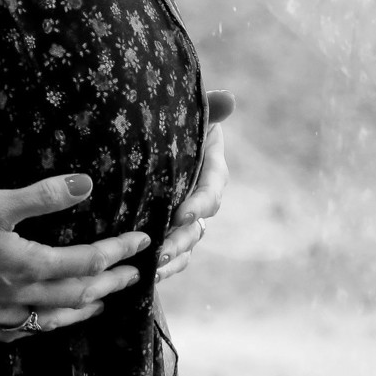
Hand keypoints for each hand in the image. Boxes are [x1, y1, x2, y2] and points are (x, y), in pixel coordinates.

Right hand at [0, 174, 149, 342]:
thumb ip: (44, 195)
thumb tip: (87, 184)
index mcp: (28, 266)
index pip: (87, 262)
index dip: (117, 252)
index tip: (141, 242)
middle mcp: (22, 298)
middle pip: (79, 294)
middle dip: (111, 283)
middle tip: (136, 275)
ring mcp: (3, 318)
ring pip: (57, 319)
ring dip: (86, 309)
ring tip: (104, 301)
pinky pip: (29, 332)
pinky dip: (50, 325)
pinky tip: (52, 319)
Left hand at [156, 90, 232, 281]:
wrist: (151, 128)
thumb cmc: (174, 114)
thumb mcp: (192, 109)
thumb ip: (209, 106)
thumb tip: (229, 99)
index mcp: (211, 168)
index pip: (211, 190)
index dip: (200, 204)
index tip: (182, 214)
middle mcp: (201, 195)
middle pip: (198, 224)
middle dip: (181, 239)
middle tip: (162, 250)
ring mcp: (186, 214)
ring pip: (186, 243)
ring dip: (173, 258)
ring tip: (153, 269)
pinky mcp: (168, 226)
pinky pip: (174, 254)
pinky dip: (164, 266)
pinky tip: (146, 276)